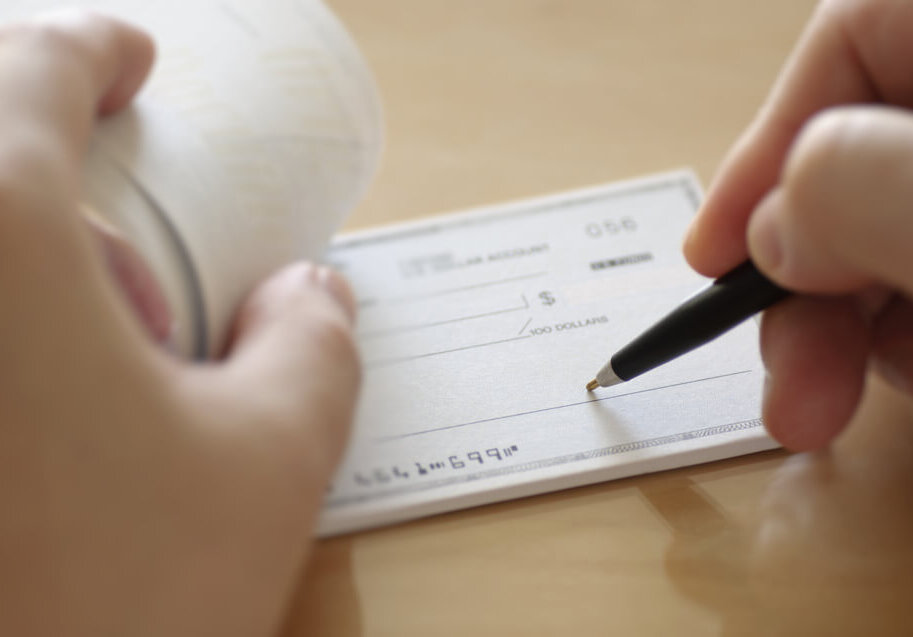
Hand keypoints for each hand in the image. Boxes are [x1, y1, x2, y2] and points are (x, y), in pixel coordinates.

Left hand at [0, 11, 359, 635]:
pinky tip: (30, 387)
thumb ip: (317, 353)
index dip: (94, 46)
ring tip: (63, 297)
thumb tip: (317, 293)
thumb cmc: (104, 611)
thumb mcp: (266, 469)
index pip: (32, 63)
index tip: (135, 61)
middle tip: (98, 189)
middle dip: (25, 125)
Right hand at [683, 0, 912, 450]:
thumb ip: (865, 189)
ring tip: (851, 402)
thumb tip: (775, 236)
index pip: (853, 38)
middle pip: (864, 166)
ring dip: (854, 328)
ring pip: (893, 237)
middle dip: (809, 288)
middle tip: (793, 391)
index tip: (710, 256)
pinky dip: (910, 336)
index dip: (769, 150)